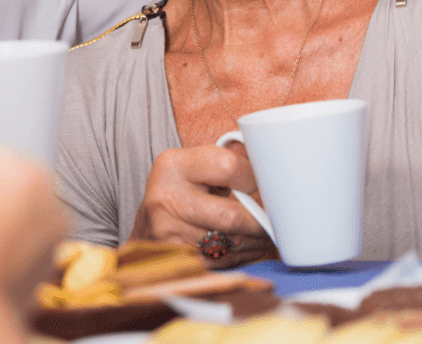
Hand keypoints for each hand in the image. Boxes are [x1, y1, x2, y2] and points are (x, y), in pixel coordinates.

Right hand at [129, 142, 275, 266]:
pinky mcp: (176, 259)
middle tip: (273, 218)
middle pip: (231, 215)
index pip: (228, 166)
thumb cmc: (181, 191)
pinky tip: (247, 246)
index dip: (254, 177)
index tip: (265, 183)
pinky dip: (242, 256)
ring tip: (263, 233)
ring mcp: (168, 232)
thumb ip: (228, 160)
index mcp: (173, 165)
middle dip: (259, 221)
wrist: (147, 227)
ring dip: (255, 242)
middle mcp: (166, 197)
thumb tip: (268, 161)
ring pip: (230, 244)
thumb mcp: (195, 166)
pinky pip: (222, 262)